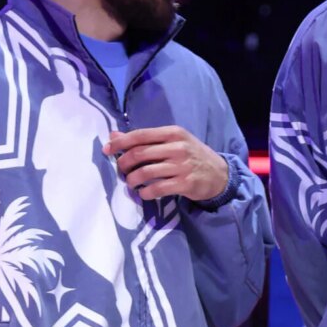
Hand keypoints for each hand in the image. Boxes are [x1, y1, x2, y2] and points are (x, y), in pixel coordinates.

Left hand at [102, 125, 228, 201]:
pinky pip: (156, 189)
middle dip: (124, 163)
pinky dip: (145, 193)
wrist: (219, 174)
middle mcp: (177, 147)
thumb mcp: (173, 141)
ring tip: (131, 183)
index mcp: (173, 133)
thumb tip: (114, 135)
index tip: (107, 150)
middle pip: (140, 154)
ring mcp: (182, 166)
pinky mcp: (184, 184)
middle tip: (121, 171)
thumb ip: (146, 139)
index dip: (120, 143)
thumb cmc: (192, 155)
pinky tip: (144, 194)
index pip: (140, 135)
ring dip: (132, 180)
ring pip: (145, 172)